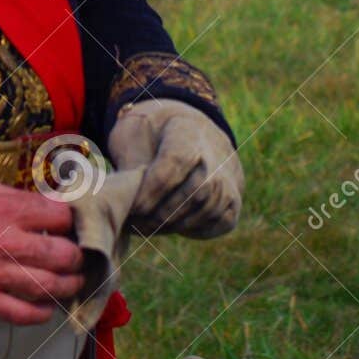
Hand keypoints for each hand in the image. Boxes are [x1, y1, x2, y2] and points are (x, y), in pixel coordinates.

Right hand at [0, 176, 83, 325]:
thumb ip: (17, 197)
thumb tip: (50, 207)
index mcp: (6, 211)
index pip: (59, 217)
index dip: (71, 220)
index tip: (72, 224)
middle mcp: (4, 244)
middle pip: (60, 254)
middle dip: (77, 255)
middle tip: (78, 255)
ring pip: (47, 287)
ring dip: (68, 285)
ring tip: (72, 281)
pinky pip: (20, 314)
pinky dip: (41, 313)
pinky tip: (48, 306)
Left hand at [108, 98, 242, 238]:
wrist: (187, 132)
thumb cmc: (151, 134)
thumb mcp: (132, 133)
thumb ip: (130, 163)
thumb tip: (124, 198)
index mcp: (187, 129)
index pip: (177, 161)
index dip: (153, 189)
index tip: (133, 206)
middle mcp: (217, 153)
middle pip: (197, 190)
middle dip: (162, 213)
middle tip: (135, 223)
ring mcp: (229, 178)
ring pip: (208, 209)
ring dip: (175, 225)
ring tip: (145, 227)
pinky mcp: (234, 201)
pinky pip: (219, 222)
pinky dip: (194, 230)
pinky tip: (168, 227)